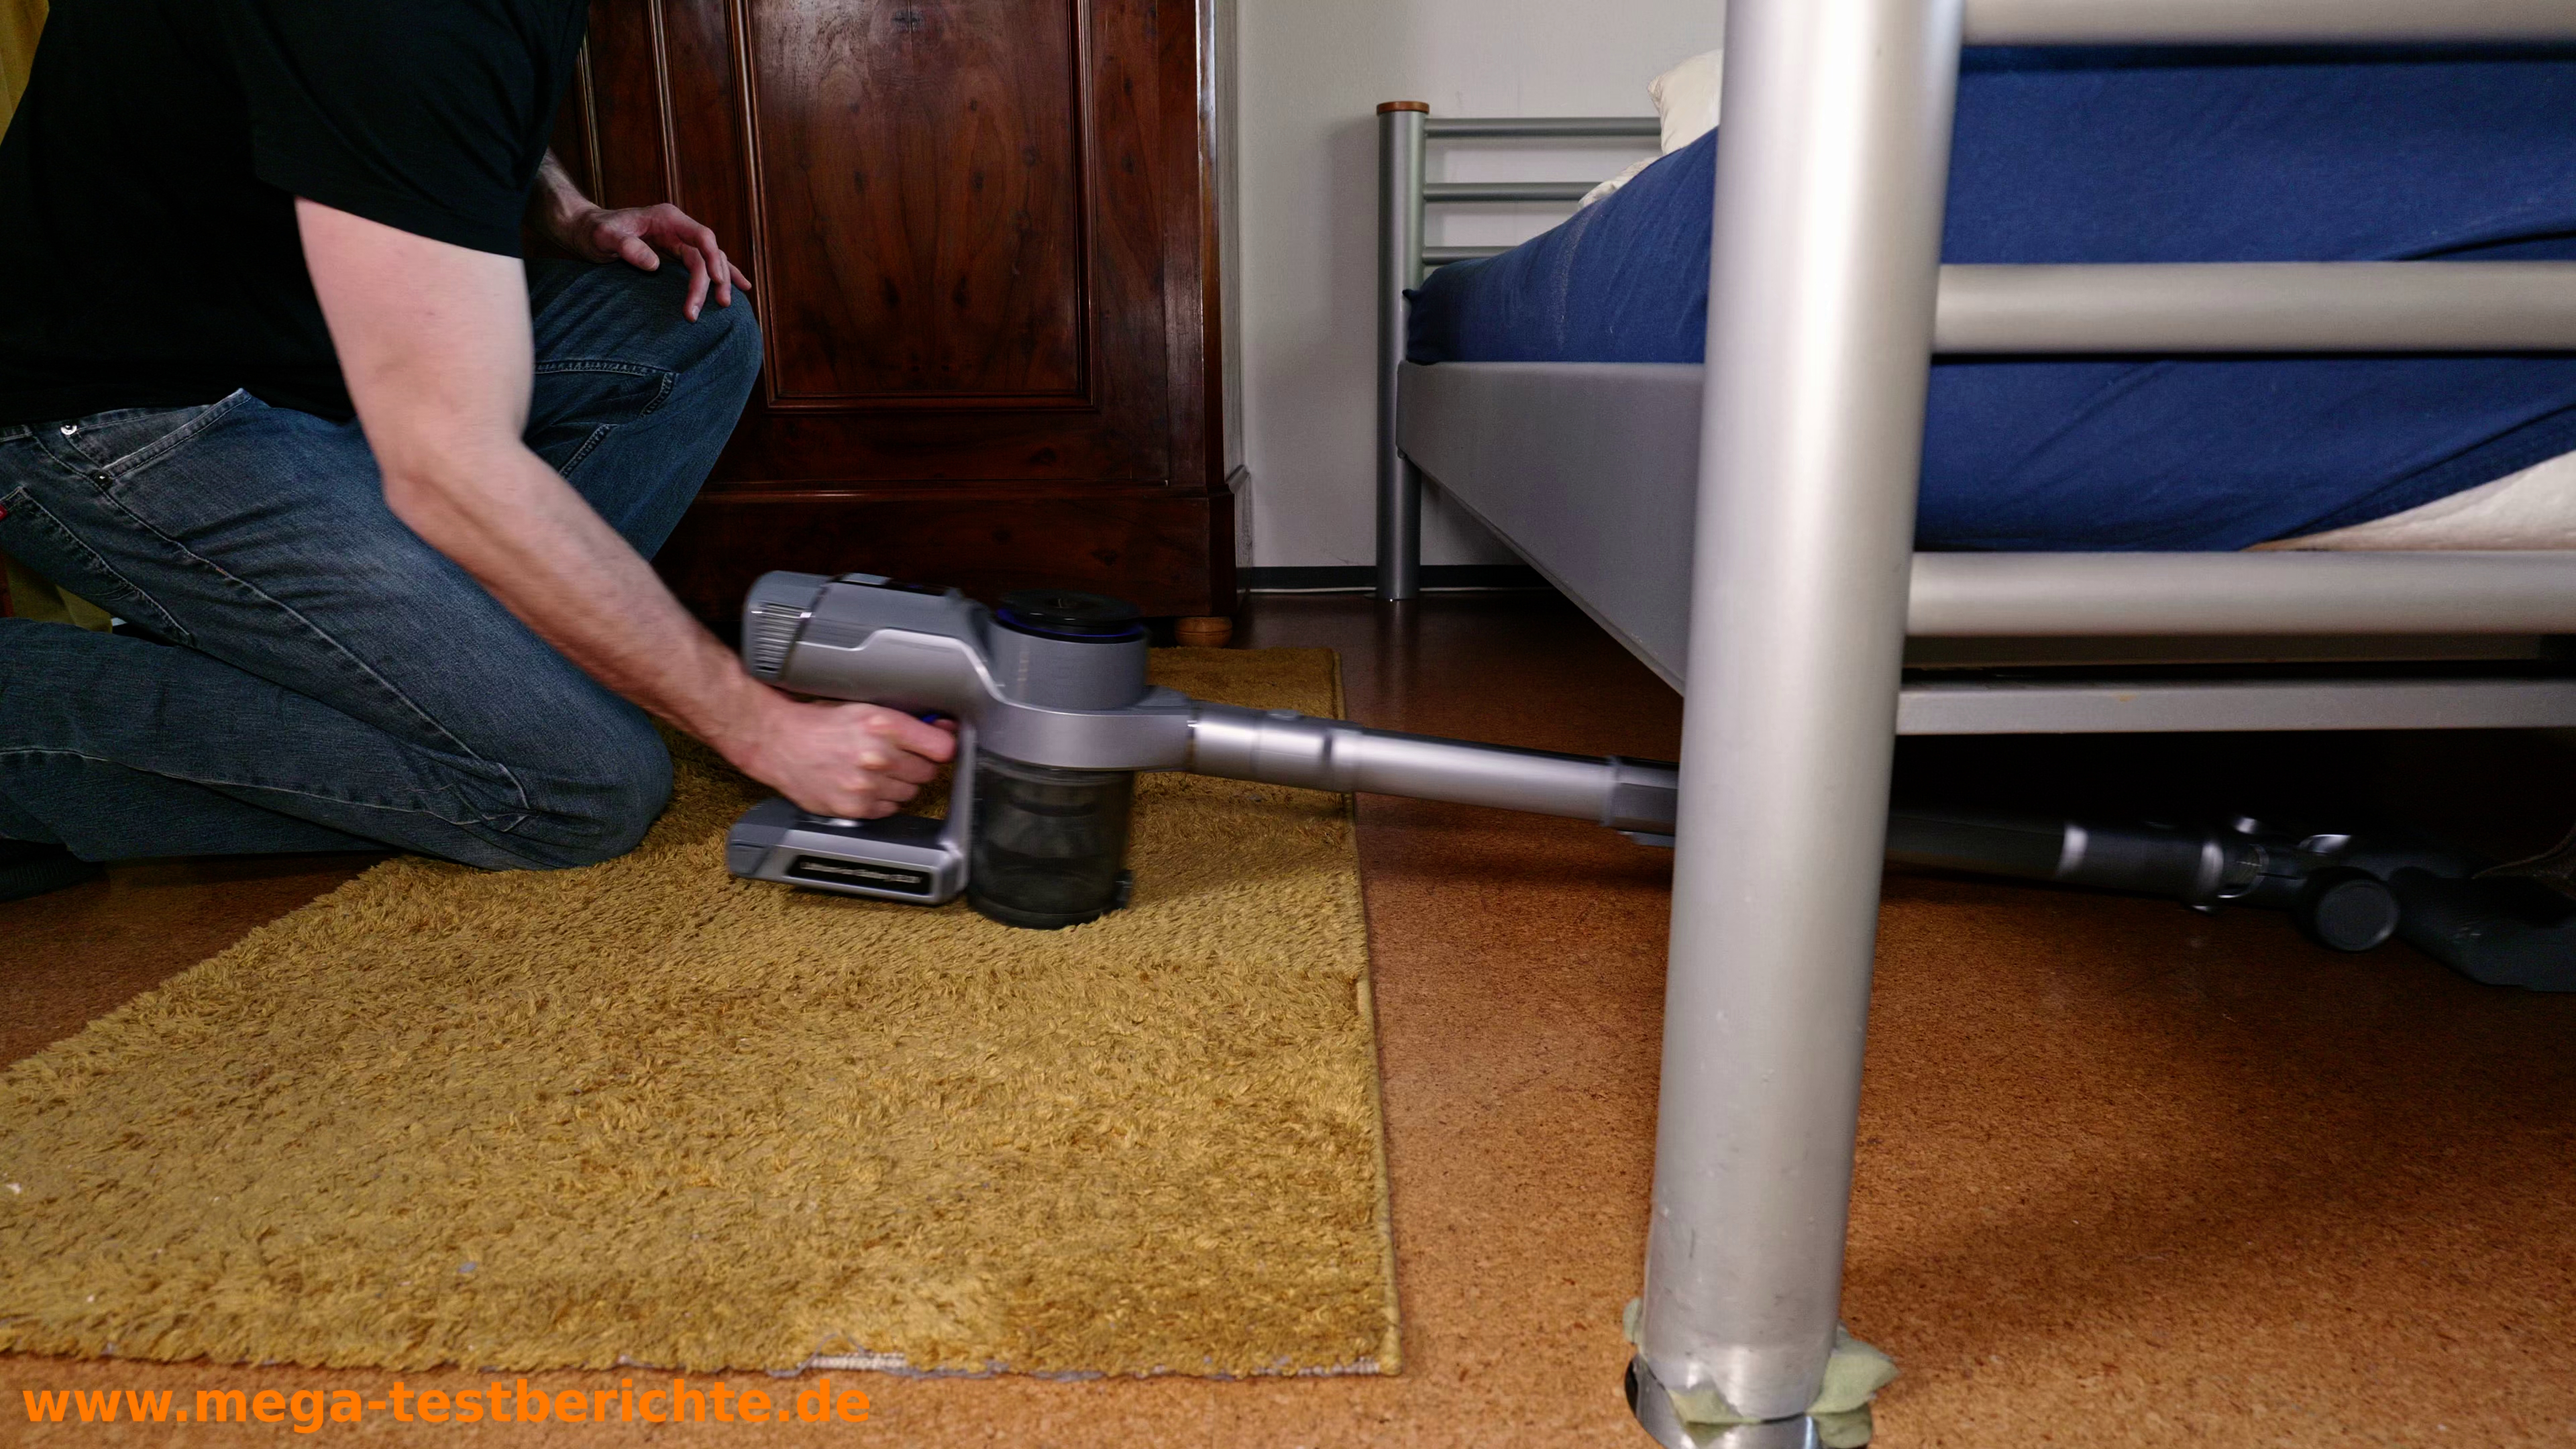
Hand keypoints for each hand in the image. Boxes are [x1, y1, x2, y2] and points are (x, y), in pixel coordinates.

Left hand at [550, 201, 754, 320]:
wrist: (586, 230)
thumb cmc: (595, 231)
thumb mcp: (605, 238)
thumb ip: (628, 248)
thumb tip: (654, 264)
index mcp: (667, 218)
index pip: (701, 236)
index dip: (712, 259)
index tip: (714, 282)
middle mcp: (679, 228)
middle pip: (708, 253)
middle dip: (714, 280)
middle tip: (711, 307)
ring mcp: (680, 240)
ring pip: (711, 260)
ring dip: (720, 282)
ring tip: (725, 306)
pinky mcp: (677, 253)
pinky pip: (704, 264)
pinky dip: (722, 275)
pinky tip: (741, 286)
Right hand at [722, 694, 958, 819]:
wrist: (777, 742)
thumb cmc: (818, 721)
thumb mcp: (864, 705)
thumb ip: (904, 719)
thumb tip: (942, 728)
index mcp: (883, 724)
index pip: (942, 747)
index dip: (942, 746)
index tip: (938, 747)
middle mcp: (878, 756)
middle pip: (928, 772)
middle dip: (918, 763)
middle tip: (899, 756)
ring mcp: (866, 785)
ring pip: (911, 793)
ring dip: (901, 783)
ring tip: (877, 770)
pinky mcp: (855, 808)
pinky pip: (890, 809)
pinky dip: (883, 799)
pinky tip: (866, 784)